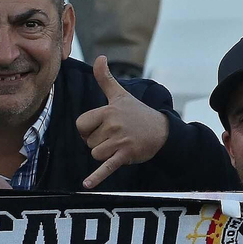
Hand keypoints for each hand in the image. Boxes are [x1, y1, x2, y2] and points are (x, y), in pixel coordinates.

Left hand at [79, 56, 169, 188]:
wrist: (161, 131)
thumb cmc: (137, 113)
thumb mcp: (121, 95)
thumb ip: (106, 78)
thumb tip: (100, 58)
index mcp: (108, 111)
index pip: (81, 125)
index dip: (87, 129)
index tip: (101, 126)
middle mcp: (113, 125)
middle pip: (88, 142)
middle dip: (98, 142)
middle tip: (115, 136)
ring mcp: (119, 141)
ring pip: (95, 154)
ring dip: (104, 154)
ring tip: (119, 145)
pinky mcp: (125, 156)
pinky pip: (106, 168)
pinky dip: (97, 177)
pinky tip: (86, 185)